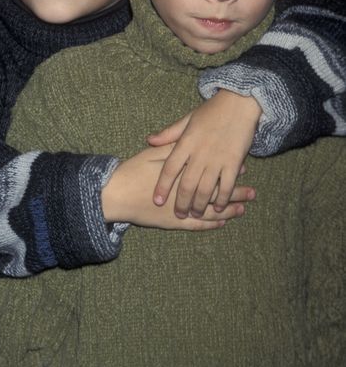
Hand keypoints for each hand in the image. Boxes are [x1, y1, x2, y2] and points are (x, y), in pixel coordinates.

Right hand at [101, 144, 254, 230]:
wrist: (114, 195)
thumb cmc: (132, 171)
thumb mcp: (152, 154)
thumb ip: (171, 146)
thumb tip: (191, 140)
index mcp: (182, 173)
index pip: (210, 170)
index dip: (226, 168)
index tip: (242, 166)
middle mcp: (184, 193)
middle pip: (214, 192)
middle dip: (235, 193)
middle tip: (253, 193)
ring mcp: (179, 210)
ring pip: (209, 211)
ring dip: (228, 211)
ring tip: (243, 209)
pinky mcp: (172, 223)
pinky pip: (196, 226)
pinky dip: (210, 224)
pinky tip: (222, 223)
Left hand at [147, 90, 260, 217]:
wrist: (239, 102)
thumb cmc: (211, 110)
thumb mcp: (187, 119)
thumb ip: (169, 133)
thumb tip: (149, 140)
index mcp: (186, 142)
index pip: (170, 169)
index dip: (162, 186)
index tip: (157, 200)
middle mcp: (200, 153)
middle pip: (187, 184)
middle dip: (182, 202)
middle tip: (178, 214)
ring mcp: (218, 159)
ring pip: (206, 188)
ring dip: (200, 204)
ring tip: (195, 214)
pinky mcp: (234, 162)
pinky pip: (227, 185)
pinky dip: (222, 198)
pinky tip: (219, 208)